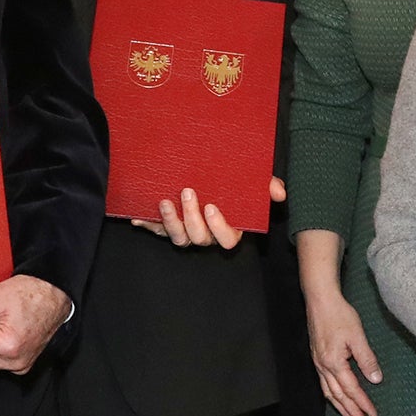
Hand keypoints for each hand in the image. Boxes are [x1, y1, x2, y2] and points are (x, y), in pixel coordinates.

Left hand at [134, 176, 285, 251]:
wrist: (202, 176)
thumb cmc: (231, 183)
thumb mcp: (251, 183)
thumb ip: (266, 185)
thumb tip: (278, 193)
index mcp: (229, 227)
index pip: (228, 240)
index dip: (219, 228)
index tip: (212, 207)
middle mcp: (207, 234)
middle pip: (200, 238)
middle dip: (192, 218)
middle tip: (187, 192)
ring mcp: (186, 231)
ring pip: (179, 239)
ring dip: (170, 222)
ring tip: (164, 202)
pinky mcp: (166, 226)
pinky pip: (156, 231)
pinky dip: (146, 225)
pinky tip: (137, 218)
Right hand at [304, 281, 382, 415]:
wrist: (320, 300)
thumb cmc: (338, 314)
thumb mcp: (358, 336)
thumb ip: (366, 359)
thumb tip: (375, 379)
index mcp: (334, 363)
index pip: (352, 389)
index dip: (363, 404)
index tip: (372, 415)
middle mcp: (323, 366)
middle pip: (339, 396)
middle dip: (351, 412)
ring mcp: (318, 363)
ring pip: (329, 392)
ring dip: (340, 407)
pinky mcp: (317, 357)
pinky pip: (323, 383)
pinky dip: (331, 395)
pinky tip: (336, 398)